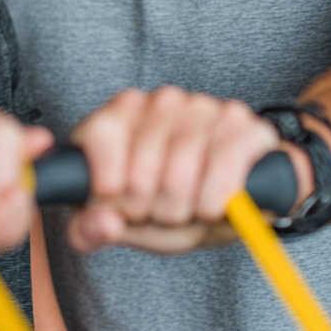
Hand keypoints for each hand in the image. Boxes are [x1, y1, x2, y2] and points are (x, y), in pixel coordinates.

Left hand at [68, 87, 294, 253]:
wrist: (220, 200)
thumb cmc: (162, 203)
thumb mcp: (120, 222)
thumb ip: (91, 229)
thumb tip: (105, 223)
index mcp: (119, 113)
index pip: (102, 141)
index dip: (110, 191)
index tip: (123, 207)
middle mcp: (160, 101)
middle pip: (141, 172)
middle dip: (151, 210)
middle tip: (161, 212)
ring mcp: (201, 106)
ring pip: (181, 175)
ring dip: (184, 211)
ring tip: (186, 208)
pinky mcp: (239, 121)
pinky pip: (223, 169)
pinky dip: (215, 202)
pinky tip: (212, 204)